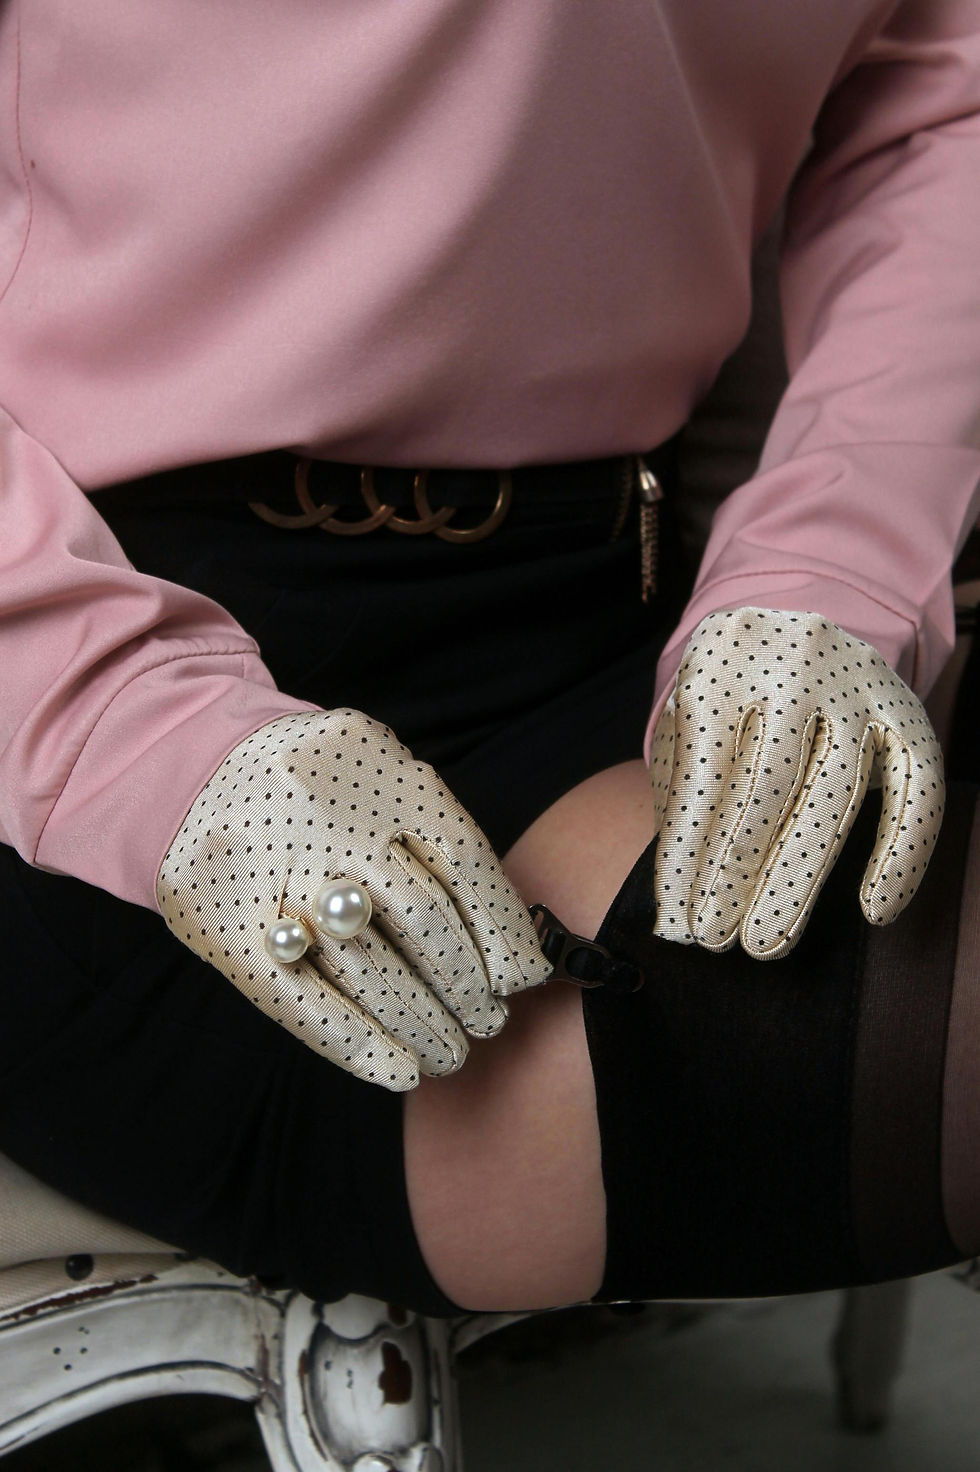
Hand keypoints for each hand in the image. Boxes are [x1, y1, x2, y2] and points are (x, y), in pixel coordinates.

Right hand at [156, 710, 551, 1089]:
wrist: (193, 768)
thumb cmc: (318, 790)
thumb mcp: (378, 775)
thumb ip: (435, 840)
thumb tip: (510, 944)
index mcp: (379, 774)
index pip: (462, 862)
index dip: (500, 930)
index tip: (521, 980)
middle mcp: (328, 820)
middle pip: (421, 919)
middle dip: (465, 985)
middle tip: (488, 1023)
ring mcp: (272, 874)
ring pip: (366, 967)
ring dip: (420, 1023)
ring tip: (449, 1053)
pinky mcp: (224, 926)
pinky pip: (299, 998)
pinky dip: (355, 1043)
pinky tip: (397, 1070)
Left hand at [648, 607, 944, 956]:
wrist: (787, 633)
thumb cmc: (724, 705)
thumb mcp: (687, 735)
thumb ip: (681, 813)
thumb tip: (674, 919)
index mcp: (721, 659)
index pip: (703, 768)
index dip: (690, 852)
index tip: (679, 921)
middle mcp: (792, 661)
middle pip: (767, 779)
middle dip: (738, 871)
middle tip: (717, 941)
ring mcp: (857, 682)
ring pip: (835, 788)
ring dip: (799, 876)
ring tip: (767, 944)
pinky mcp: (906, 707)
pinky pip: (917, 784)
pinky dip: (903, 851)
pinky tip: (877, 911)